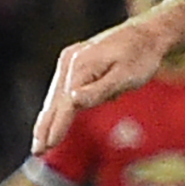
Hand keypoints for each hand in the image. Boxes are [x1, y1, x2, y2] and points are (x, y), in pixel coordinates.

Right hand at [30, 16, 171, 151]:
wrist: (146, 33)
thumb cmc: (140, 57)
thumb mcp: (125, 77)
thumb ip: (98, 91)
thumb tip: (72, 101)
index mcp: (82, 66)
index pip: (65, 105)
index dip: (56, 128)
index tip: (47, 147)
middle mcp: (70, 61)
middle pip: (54, 101)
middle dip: (44, 127)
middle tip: (37, 151)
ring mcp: (70, 59)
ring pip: (54, 94)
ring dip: (47, 118)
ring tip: (40, 141)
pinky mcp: (73, 59)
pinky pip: (60, 87)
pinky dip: (55, 105)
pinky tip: (51, 118)